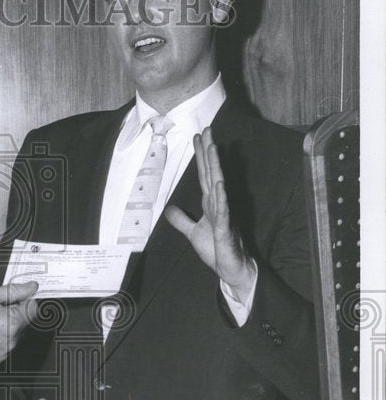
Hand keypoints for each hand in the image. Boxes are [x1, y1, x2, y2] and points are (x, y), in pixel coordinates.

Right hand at [0, 281, 37, 369]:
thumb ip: (14, 291)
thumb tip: (30, 287)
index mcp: (14, 323)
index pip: (32, 309)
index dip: (23, 301)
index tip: (13, 298)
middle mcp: (12, 341)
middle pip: (23, 323)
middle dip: (12, 313)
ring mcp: (4, 354)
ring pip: (12, 336)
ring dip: (4, 328)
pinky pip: (2, 349)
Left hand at [165, 126, 255, 299]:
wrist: (231, 269)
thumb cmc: (216, 250)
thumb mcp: (192, 233)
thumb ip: (181, 220)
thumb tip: (168, 208)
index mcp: (210, 204)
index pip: (204, 175)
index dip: (200, 156)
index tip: (197, 136)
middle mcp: (218, 204)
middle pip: (211, 174)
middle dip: (208, 152)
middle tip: (206, 129)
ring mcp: (223, 215)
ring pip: (218, 186)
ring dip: (215, 167)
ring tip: (212, 148)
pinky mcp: (226, 230)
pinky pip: (223, 211)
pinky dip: (221, 197)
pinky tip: (220, 183)